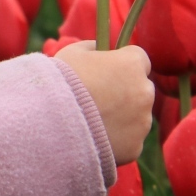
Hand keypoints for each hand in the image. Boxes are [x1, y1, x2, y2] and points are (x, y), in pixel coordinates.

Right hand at [55, 40, 153, 165]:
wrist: (50, 123)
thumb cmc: (60, 82)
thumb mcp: (72, 53)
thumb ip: (91, 48)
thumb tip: (98, 48)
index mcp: (131, 65)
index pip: (139, 58)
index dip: (123, 62)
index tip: (108, 68)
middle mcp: (145, 92)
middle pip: (141, 88)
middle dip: (125, 90)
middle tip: (98, 95)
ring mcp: (143, 122)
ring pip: (137, 115)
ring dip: (122, 115)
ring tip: (91, 118)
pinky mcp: (136, 147)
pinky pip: (129, 139)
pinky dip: (116, 138)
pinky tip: (93, 135)